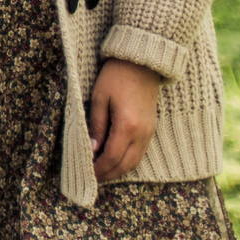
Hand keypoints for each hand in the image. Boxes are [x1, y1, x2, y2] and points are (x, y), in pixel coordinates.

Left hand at [89, 57, 162, 182]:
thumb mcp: (100, 98)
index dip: (99, 168)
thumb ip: (96, 126)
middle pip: (125, 164)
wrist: (141, 61)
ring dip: (119, 170)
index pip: (112, 157)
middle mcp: (142, 133)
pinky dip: (128, 161)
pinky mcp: (152, 128)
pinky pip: (141, 152)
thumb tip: (92, 149)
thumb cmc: (116, 76)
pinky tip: (116, 160)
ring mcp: (150, 132)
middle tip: (93, 178)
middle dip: (109, 174)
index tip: (87, 173)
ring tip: (103, 172)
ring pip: (135, 161)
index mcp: (128, 126)